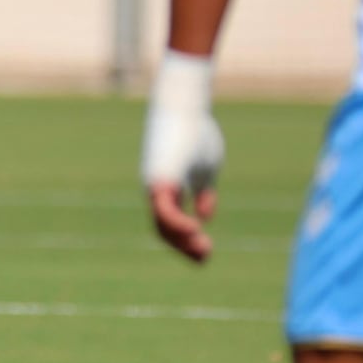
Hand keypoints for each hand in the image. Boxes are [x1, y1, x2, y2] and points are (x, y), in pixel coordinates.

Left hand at [141, 106, 224, 262]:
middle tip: (205, 258)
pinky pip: (163, 207)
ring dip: (181, 241)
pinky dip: (176, 222)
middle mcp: (156, 189)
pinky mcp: (159, 176)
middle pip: (163, 230)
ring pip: (160, 223)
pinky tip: (194, 230)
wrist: (183, 105)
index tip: (206, 251)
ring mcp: (155, 183)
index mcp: (167, 188)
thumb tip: (203, 217)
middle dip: (184, 247)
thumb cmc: (195, 132)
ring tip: (203, 249)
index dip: (186, 241)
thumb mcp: (205, 168)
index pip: (170, 224)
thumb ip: (203, 192)